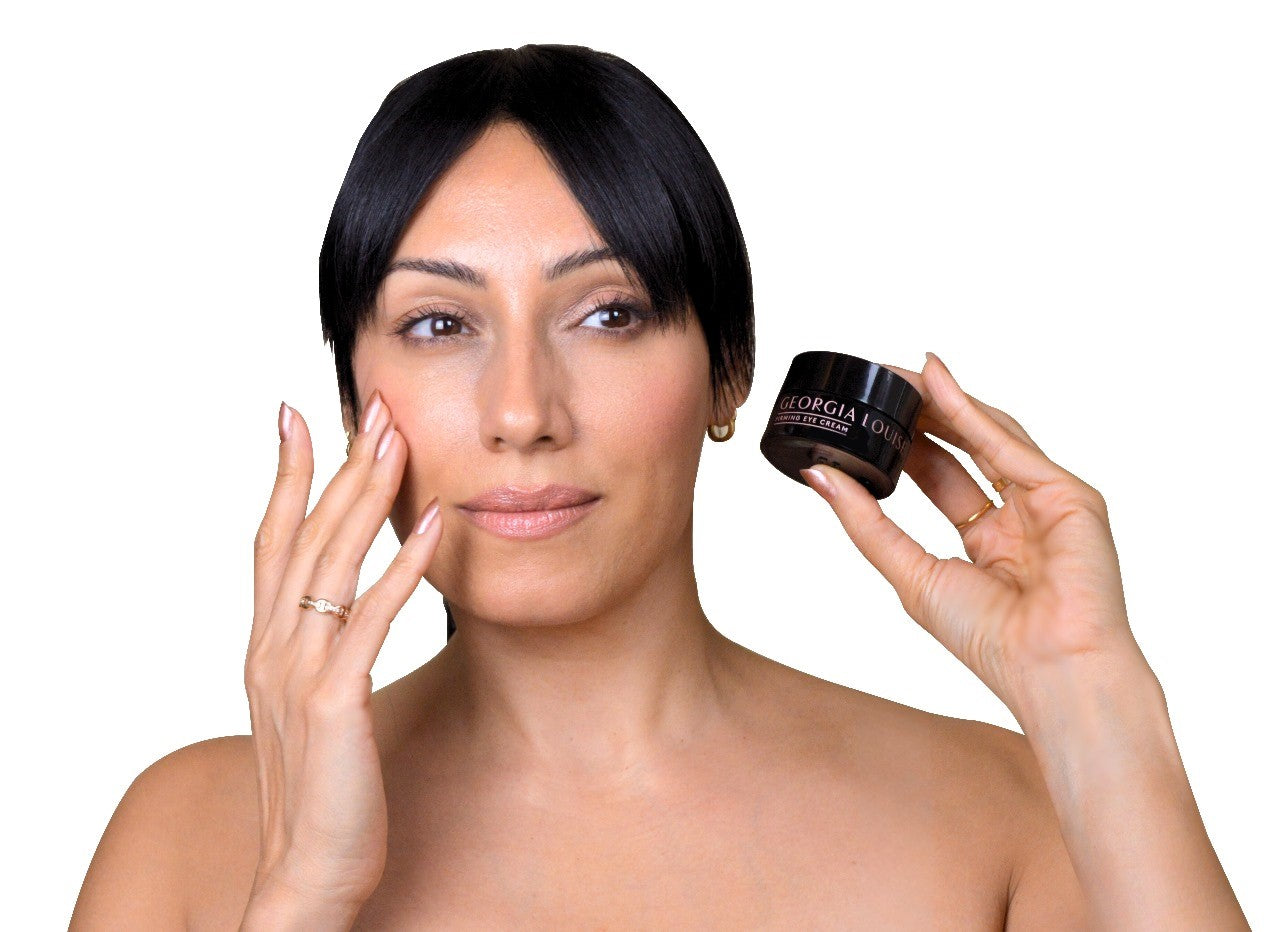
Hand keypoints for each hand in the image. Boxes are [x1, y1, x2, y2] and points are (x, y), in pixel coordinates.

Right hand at [243, 390, 441, 915]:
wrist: (305, 875)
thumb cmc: (323, 793)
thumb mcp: (317, 708)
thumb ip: (325, 652)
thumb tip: (345, 611)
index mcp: (267, 646)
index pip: (272, 541)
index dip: (285, 476)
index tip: (296, 415)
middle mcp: (273, 648)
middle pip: (305, 536)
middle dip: (338, 465)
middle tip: (370, 404)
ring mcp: (299, 673)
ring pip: (331, 563)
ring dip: (365, 495)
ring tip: (395, 437)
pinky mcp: (336, 703)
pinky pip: (370, 620)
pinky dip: (402, 569)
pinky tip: (431, 526)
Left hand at [799, 352, 1146, 723]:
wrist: (1049, 668)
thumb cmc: (991, 640)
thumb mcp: (910, 573)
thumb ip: (867, 522)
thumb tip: (820, 477)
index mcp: (989, 540)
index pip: (941, 474)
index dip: (906, 442)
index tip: (867, 415)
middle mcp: (1020, 514)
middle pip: (966, 445)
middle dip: (922, 413)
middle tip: (879, 382)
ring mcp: (1047, 500)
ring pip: (988, 434)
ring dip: (942, 402)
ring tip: (897, 376)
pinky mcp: (1069, 493)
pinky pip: (1008, 443)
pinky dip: (969, 411)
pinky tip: (935, 384)